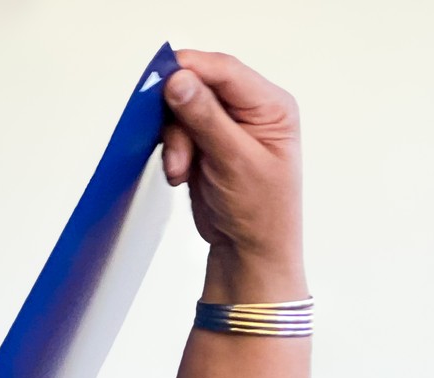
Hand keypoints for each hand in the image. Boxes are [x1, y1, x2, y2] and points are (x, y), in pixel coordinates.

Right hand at [161, 50, 305, 298]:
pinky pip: (176, 128)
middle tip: (179, 149)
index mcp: (271, 107)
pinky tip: (181, 173)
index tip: (162, 78)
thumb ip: (206, 118)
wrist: (249, 252)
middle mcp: (250, 109)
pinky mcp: (205, 140)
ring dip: (175, 140)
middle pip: (199, 85)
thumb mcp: (235, 162)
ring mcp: (226, 124)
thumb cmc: (261, 214)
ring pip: (182, 108)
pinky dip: (173, 150)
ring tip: (181, 170)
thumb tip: (179, 79)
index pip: (226, 70)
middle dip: (180, 117)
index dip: (191, 69)